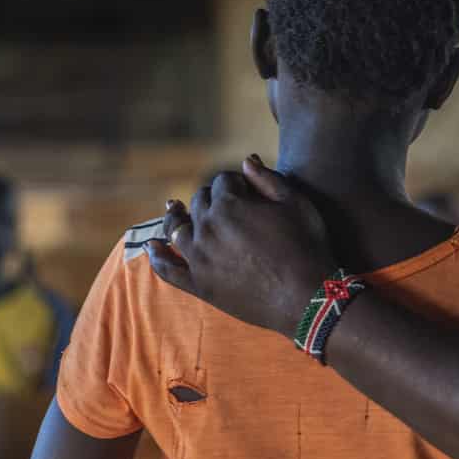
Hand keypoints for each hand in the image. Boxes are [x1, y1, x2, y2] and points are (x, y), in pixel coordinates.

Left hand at [144, 157, 336, 335]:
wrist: (307, 297)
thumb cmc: (306, 245)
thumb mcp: (295, 202)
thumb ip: (267, 178)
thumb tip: (245, 161)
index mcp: (229, 205)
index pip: (223, 181)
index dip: (237, 182)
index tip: (249, 189)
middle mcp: (207, 228)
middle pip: (200, 202)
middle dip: (212, 197)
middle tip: (228, 204)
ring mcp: (199, 258)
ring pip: (177, 229)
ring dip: (176, 217)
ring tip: (174, 209)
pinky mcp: (199, 285)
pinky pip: (168, 269)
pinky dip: (158, 256)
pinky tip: (152, 246)